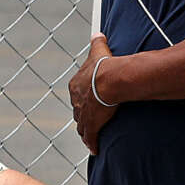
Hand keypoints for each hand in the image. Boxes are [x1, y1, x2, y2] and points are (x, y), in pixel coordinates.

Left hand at [68, 34, 118, 154]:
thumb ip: (97, 42)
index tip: (87, 101)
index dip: (82, 98)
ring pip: (82, 126)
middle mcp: (76, 101)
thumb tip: (98, 33)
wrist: (110, 80)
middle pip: (78, 111)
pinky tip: (93, 150)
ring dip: (85, 132)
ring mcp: (83, 115)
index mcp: (75, 85)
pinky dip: (91, 143)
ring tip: (88, 137)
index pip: (77, 94)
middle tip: (89, 120)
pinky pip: (90, 137)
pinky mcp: (92, 125)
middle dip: (83, 116)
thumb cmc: (104, 65)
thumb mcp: (98, 51)